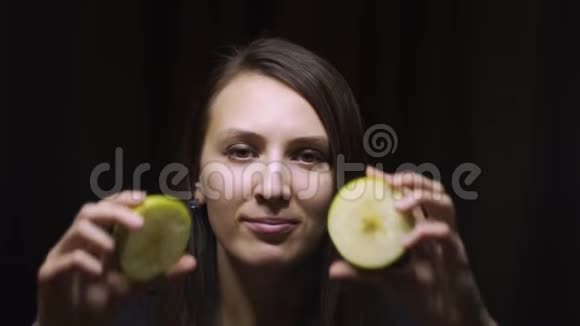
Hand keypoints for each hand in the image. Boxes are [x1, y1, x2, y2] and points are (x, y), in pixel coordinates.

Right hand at [35, 191, 195, 325]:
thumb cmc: (102, 299)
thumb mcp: (136, 284)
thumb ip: (160, 272)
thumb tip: (191, 261)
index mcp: (96, 236)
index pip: (107, 207)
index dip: (122, 199)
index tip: (142, 198)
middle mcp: (77, 240)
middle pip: (90, 211)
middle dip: (115, 211)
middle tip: (138, 225)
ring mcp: (60, 255)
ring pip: (76, 229)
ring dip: (99, 236)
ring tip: (113, 250)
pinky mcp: (48, 274)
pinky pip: (65, 259)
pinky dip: (84, 262)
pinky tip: (97, 274)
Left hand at [329, 167, 496, 325]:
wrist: (450, 320)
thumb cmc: (424, 297)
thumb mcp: (387, 281)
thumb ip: (363, 272)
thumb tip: (333, 269)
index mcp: (424, 230)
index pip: (411, 196)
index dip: (393, 181)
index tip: (371, 172)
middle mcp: (438, 230)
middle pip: (434, 191)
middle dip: (413, 180)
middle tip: (391, 182)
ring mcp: (450, 241)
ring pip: (445, 204)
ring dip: (421, 197)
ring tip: (398, 204)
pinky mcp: (457, 257)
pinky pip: (445, 234)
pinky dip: (426, 231)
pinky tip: (408, 241)